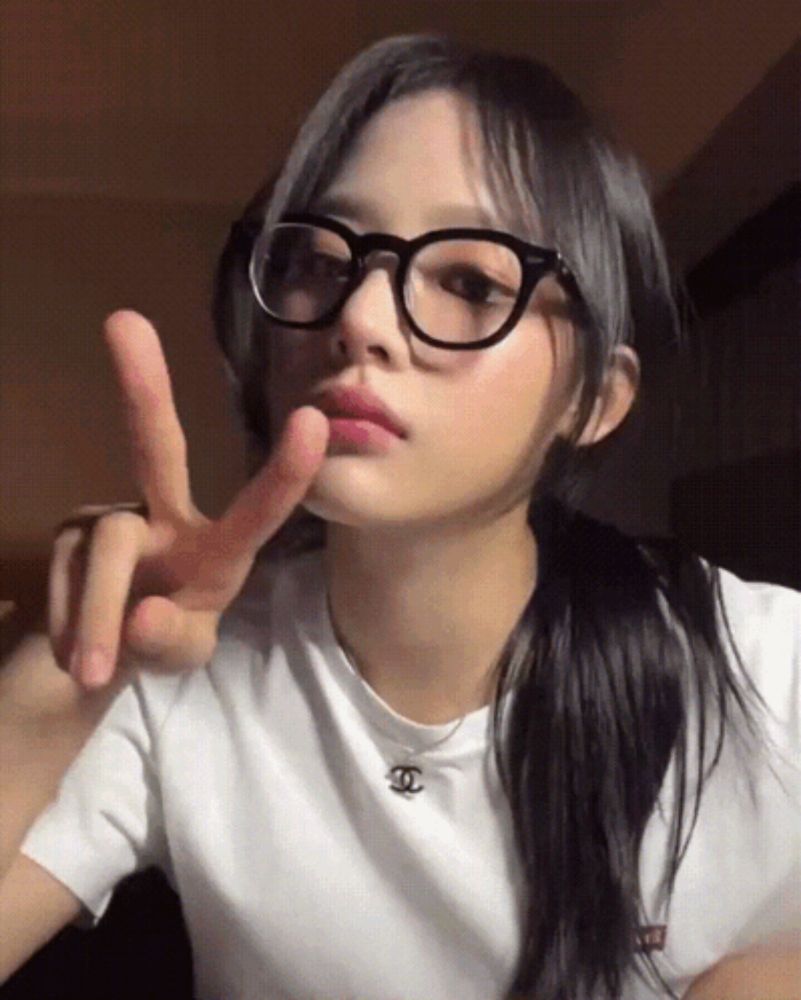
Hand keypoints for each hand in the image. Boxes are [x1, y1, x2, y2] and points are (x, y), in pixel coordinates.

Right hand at [48, 310, 328, 688]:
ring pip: (108, 552)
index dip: (286, 471)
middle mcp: (168, 517)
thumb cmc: (160, 642)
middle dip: (143, 389)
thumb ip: (173, 642)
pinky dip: (72, 625)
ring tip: (90, 668)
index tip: (311, 417)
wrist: (92, 658)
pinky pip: (67, 581)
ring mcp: (112, 519)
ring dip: (97, 617)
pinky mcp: (69, 534)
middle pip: (158, 448)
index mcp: (219, 548)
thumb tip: (142, 618)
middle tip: (123, 321)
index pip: (259, 508)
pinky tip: (76, 649)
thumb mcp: (179, 656)